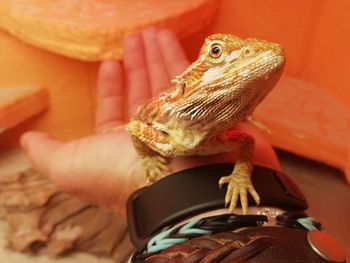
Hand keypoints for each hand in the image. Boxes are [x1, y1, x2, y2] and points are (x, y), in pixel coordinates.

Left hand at [21, 28, 279, 216]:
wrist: (170, 189)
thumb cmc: (117, 175)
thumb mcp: (68, 167)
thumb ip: (46, 153)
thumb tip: (28, 140)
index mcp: (120, 146)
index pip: (114, 110)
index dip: (110, 87)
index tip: (110, 64)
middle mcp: (149, 135)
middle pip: (142, 92)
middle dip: (137, 65)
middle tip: (135, 38)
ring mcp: (175, 124)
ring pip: (165, 84)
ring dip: (157, 56)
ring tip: (153, 32)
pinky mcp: (198, 112)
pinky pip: (187, 82)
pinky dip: (178, 60)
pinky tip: (170, 41)